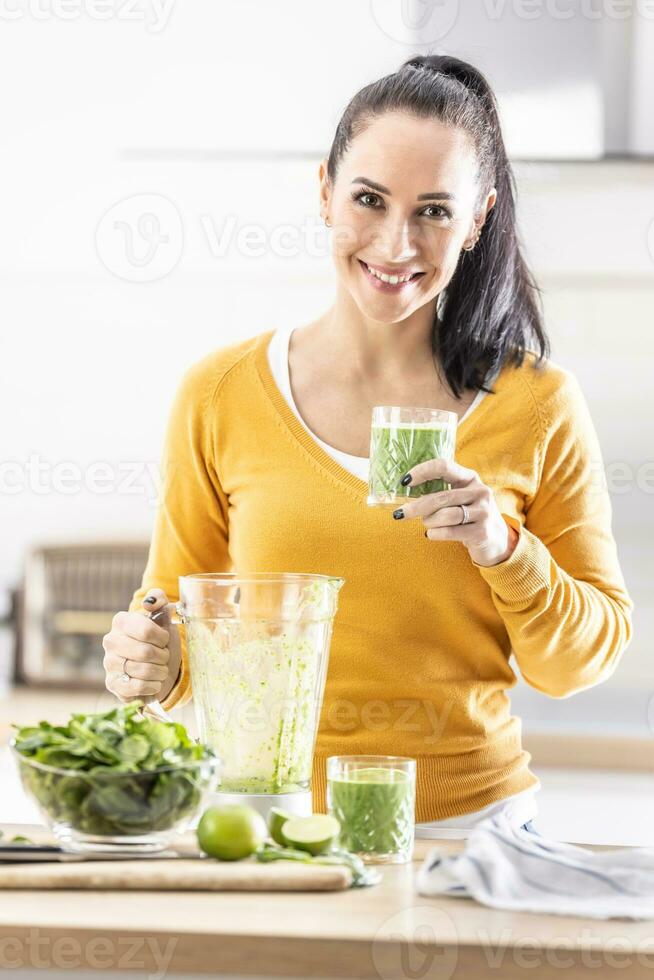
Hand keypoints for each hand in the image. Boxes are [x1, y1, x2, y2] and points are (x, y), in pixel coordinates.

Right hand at [102, 589, 181, 704]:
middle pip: (145, 653)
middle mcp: (110, 641)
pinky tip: (154, 682)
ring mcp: (109, 664)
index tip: (164, 639)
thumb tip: (149, 602)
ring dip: (160, 671)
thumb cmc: (160, 639)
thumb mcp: (164, 616)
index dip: (162, 638)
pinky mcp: (112, 684)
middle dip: (162, 656)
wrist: (158, 665)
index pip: (146, 630)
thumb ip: (159, 599)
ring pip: (143, 671)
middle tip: (164, 656)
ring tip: (160, 668)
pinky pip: (138, 687)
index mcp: (121, 621)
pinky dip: (153, 686)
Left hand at [392, 459, 518, 566]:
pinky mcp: (482, 532)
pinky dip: (435, 533)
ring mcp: (483, 512)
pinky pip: (450, 531)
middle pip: (441, 497)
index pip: (444, 466)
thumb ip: (441, 490)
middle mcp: (480, 492)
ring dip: (429, 521)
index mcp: (470, 478)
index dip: (422, 471)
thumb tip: (406, 490)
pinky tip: (431, 534)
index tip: (405, 481)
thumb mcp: (461, 497)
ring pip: (445, 515)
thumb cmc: (469, 515)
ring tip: (427, 524)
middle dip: (416, 506)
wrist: (497, 539)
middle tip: (400, 513)